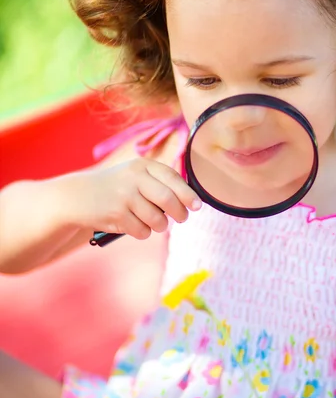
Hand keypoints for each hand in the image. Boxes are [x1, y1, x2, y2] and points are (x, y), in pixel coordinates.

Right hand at [67, 158, 201, 238]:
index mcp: (141, 165)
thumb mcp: (133, 175)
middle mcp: (134, 178)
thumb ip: (159, 182)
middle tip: (182, 218)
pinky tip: (134, 225)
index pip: (172, 177)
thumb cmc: (114, 188)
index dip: (188, 193)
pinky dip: (143, 232)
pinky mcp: (116, 214)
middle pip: (169, 199)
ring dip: (160, 226)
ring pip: (157, 219)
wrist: (77, 197)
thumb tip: (190, 200)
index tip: (197, 206)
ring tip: (154, 223)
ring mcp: (124, 196)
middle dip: (180, 213)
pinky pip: (142, 231)